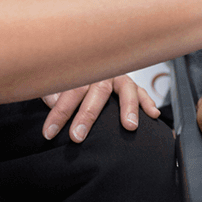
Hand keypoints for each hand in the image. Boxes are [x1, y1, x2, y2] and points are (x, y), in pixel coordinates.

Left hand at [41, 75, 161, 142]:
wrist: (90, 65)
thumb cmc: (73, 80)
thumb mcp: (58, 82)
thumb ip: (53, 92)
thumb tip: (50, 101)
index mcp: (83, 72)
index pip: (69, 92)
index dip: (59, 113)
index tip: (49, 132)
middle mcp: (103, 74)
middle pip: (96, 93)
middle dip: (87, 116)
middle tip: (77, 136)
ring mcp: (120, 79)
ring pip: (127, 90)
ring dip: (128, 108)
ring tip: (129, 126)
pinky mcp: (133, 87)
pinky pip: (143, 93)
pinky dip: (148, 103)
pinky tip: (153, 114)